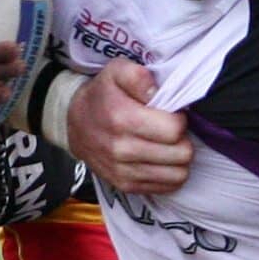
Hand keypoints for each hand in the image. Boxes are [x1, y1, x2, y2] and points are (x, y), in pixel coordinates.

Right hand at [66, 60, 191, 193]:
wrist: (76, 126)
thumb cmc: (103, 96)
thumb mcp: (115, 72)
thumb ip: (138, 76)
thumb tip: (157, 92)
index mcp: (122, 118)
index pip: (174, 130)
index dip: (179, 120)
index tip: (171, 115)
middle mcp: (122, 150)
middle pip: (180, 154)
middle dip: (183, 140)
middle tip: (171, 131)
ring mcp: (123, 172)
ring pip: (177, 175)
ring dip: (179, 159)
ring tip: (168, 146)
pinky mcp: (125, 187)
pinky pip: (166, 188)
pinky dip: (169, 174)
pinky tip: (161, 160)